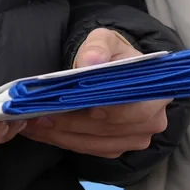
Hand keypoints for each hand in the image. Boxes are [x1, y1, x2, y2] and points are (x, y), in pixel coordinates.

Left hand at [23, 29, 169, 157]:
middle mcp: (151, 120)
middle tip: (39, 115)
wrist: (112, 69)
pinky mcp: (116, 147)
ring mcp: (135, 138)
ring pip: (95, 143)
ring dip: (61, 135)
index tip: (79, 108)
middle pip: (109, 129)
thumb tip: (92, 60)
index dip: (108, 111)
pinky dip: (63, 140)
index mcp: (155, 92)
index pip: (134, 109)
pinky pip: (89, 149)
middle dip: (72, 123)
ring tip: (33, 123)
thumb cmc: (111, 53)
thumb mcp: (106, 39)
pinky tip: (42, 130)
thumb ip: (99, 46)